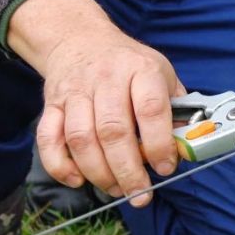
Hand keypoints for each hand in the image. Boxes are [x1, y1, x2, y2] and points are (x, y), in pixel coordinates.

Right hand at [8, 0, 184, 206]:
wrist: (81, 39)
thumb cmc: (129, 64)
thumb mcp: (162, 74)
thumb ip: (176, 109)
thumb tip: (186, 148)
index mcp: (141, 69)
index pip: (150, 109)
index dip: (158, 143)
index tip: (165, 168)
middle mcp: (106, 78)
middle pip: (113, 131)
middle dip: (128, 170)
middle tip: (140, 194)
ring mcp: (75, 91)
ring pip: (81, 139)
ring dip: (98, 173)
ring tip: (116, 190)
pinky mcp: (52, 104)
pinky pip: (49, 139)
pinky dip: (60, 165)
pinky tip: (78, 180)